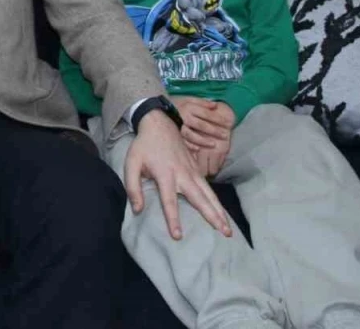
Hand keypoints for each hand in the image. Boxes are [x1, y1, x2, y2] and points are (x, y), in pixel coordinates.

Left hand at [123, 110, 232, 239]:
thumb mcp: (131, 164)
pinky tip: (222, 213)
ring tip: (228, 228)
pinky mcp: (196, 169)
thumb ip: (133, 188)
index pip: (169, 201)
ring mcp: (192, 171)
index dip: (173, 218)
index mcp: (165, 174)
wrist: (159, 123)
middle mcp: (182, 174)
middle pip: (199, 198)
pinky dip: (217, 201)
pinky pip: (209, 188)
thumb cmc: (144, 146)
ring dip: (219, 211)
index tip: (178, 236)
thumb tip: (138, 210)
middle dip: (212, 216)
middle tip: (224, 233)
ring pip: (209, 194)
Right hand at [173, 96, 234, 149]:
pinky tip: (197, 149)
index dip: (218, 118)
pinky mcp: (173, 134)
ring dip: (203, 140)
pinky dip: (189, 145)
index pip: (207, 114)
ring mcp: (179, 126)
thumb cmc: (175, 103)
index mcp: (190, 107)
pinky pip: (182, 141)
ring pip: (192, 135)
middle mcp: (185, 117)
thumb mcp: (188, 98)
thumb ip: (202, 102)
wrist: (155, 108)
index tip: (228, 123)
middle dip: (214, 131)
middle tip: (225, 136)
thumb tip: (215, 105)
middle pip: (202, 125)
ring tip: (213, 144)